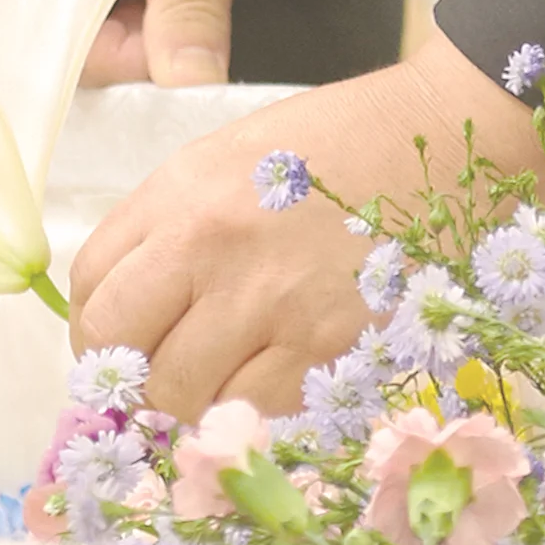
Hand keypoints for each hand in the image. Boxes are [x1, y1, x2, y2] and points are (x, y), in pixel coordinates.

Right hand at [6, 0, 299, 86]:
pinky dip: (171, 5)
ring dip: (161, 25)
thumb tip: (186, 83)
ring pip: (115, 17)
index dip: (110, 60)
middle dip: (138, 44)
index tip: (165, 58)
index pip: (51, 40)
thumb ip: (190, 16)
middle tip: (189, 31)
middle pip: (81, 34)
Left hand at [69, 34, 544, 420]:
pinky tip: (274, 382)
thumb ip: (174, 224)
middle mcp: (211, 247)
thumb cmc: (347, 142)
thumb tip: (139, 310)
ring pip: (182, 396)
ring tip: (220, 384)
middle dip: (131, 375)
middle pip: (121, 349)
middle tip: (158, 379)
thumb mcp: (235, 156)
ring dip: (190, 402)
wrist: (452, 135)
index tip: (119, 345)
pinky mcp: (329, 344)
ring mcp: (270, 302)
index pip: (92, 286)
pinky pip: (258, 409)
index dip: (95, 330)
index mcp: (182, 192)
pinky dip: (254, 409)